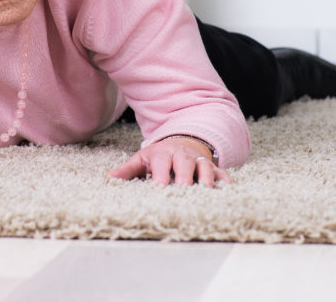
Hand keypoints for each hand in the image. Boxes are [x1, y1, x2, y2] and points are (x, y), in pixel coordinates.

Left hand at [107, 136, 231, 186]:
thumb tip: (108, 178)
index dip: (161, 175)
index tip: (159, 188)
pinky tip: (227, 191)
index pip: (161, 163)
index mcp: (163, 153)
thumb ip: (127, 170)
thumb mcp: (142, 160)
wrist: (181, 142)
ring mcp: (198, 160)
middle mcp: (182, 155)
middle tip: (183, 191)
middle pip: (184, 163)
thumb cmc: (158, 157)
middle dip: (184, 177)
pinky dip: (224, 181)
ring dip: (205, 179)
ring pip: (204, 167)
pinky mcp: (212, 167)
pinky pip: (220, 173)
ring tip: (205, 192)